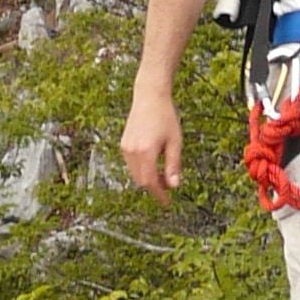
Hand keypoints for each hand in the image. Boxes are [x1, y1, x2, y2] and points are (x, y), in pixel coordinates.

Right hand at [120, 83, 183, 201]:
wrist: (150, 96)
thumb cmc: (165, 117)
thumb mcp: (175, 142)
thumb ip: (174, 165)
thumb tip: (174, 186)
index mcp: (146, 152)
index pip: (150, 182)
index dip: (159, 195)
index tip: (167, 202)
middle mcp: (132, 151)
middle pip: (141, 180)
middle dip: (155, 186)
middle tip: (169, 185)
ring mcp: (125, 148)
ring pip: (136, 173)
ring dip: (148, 178)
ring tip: (163, 172)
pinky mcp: (123, 144)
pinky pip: (132, 164)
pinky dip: (142, 169)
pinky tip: (154, 162)